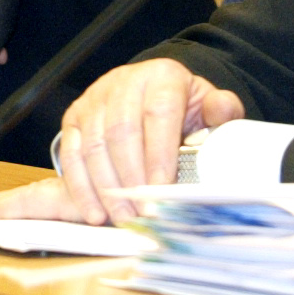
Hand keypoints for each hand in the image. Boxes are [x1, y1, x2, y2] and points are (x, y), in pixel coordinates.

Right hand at [0, 58, 244, 225]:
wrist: (154, 95)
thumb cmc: (185, 110)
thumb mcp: (208, 107)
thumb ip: (220, 111)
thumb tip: (222, 110)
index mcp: (162, 76)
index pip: (158, 113)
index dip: (159, 153)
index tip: (163, 189)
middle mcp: (123, 81)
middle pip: (121, 131)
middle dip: (131, 178)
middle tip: (142, 213)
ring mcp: (94, 98)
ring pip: (94, 144)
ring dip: (106, 187)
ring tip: (122, 218)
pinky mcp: (74, 117)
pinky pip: (71, 153)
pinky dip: (81, 186)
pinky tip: (94, 212)